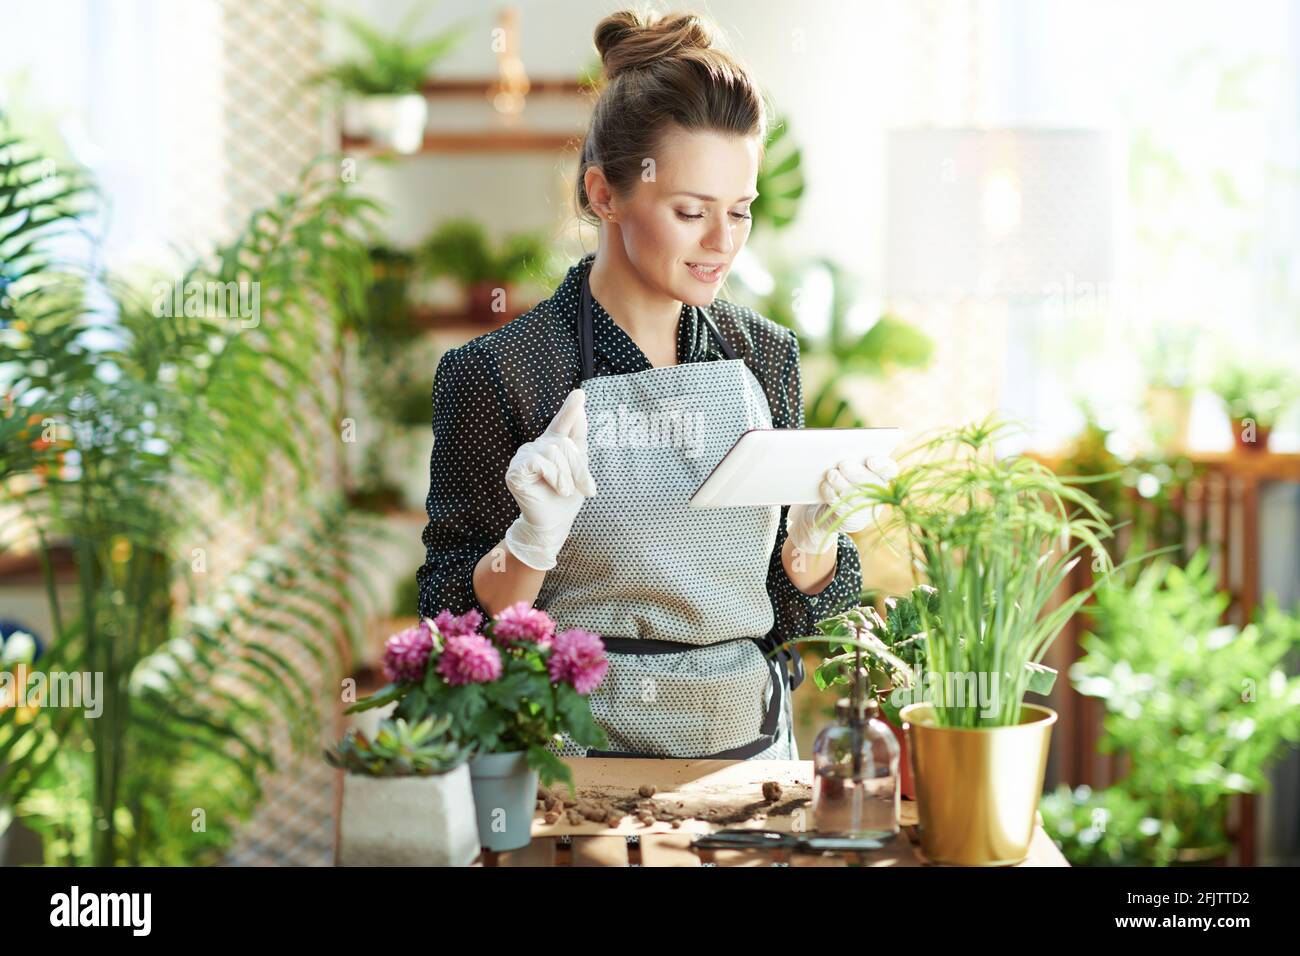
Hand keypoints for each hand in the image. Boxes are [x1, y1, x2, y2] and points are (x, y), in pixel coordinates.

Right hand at [504, 389, 597, 569]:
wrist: (554, 523)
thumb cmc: (566, 497)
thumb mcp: (579, 467)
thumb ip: (578, 439)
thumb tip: (581, 408)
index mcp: (550, 444)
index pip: (562, 423)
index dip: (570, 409)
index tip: (580, 394)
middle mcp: (535, 446)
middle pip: (564, 443)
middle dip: (578, 467)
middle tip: (582, 487)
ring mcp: (522, 456)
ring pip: (555, 452)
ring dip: (567, 476)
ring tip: (565, 490)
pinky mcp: (515, 469)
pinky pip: (542, 462)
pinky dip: (554, 477)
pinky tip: (554, 488)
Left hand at [786, 455, 899, 554]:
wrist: (823, 506)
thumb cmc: (838, 476)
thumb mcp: (846, 465)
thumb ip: (849, 457)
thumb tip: (841, 449)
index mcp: (881, 475)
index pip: (890, 469)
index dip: (882, 465)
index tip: (870, 460)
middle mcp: (878, 493)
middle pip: (873, 483)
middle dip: (857, 473)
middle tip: (844, 464)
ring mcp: (866, 508)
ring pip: (857, 496)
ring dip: (843, 483)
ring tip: (832, 474)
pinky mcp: (852, 520)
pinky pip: (843, 507)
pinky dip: (832, 494)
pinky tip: (825, 485)